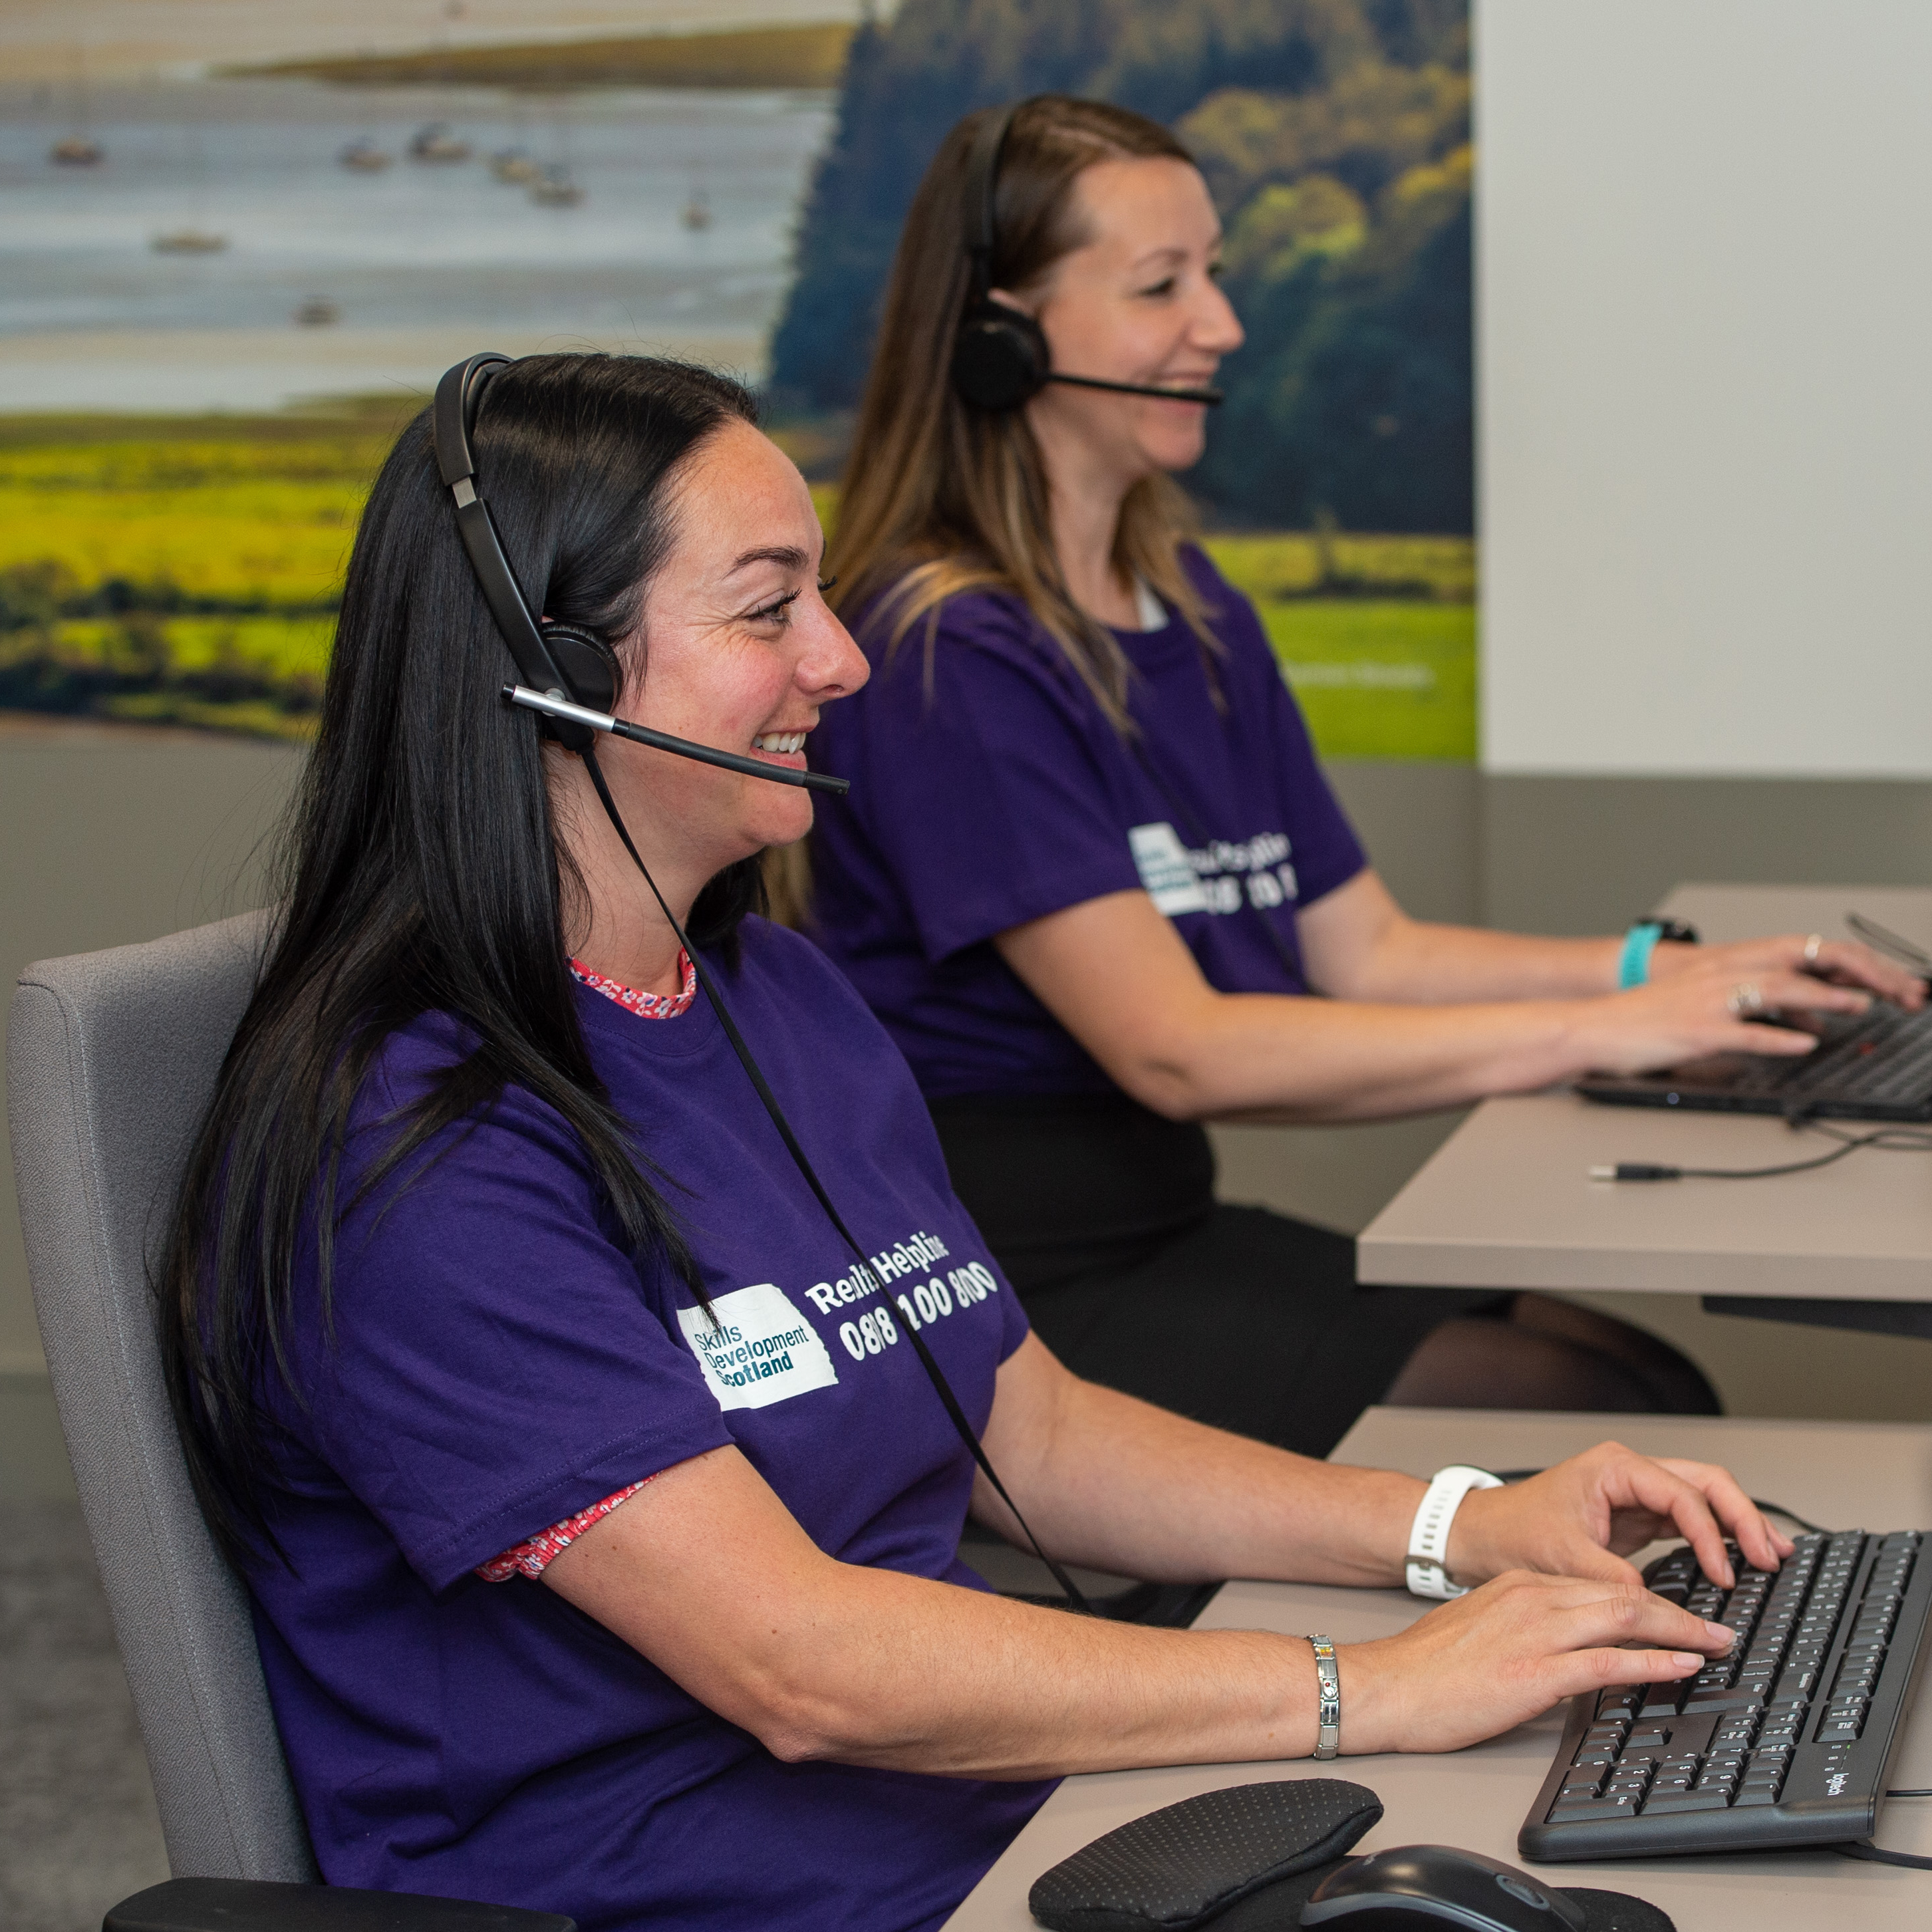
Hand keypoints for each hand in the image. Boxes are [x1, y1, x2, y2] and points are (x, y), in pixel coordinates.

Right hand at [1337, 1569, 1735, 1754]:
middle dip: (1677, 1610)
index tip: (1677, 1612)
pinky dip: (1653, 1662)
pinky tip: (1681, 1665)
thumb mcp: (1483, 1628)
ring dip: (1679, 1630)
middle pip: (1622, 1594)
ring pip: (1623, 1618)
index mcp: (1520, 1587)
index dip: (1648, 1597)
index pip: (1599, 1583)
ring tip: (1715, 1641)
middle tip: (1716, 1625)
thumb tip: (1570, 1646)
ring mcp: (1534, 1633)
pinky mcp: (1534, 1672)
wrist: (1387, 1686)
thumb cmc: (1426, 1667)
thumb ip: (1528, 1627)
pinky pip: (1608, 1661)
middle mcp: (1532, 1599)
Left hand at [1445, 1441, 1793, 1591]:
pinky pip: (1691, 1521)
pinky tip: (1741, 1559)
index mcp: (1614, 1468)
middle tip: (1773, 1556)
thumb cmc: (1513, 1533)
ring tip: (1774, 1554)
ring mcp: (1637, 1494)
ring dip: (1739, 1525)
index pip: (1682, 1494)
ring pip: (1705, 1499)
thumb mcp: (1563, 1558)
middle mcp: (1631, 1473)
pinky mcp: (1639, 1518)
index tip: (1726, 1574)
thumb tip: (1656, 1610)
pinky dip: (1718, 1538)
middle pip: (1707, 1484)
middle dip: (1744, 1517)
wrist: (1483, 1534)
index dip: (1711, 1534)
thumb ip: (1613, 1580)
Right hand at [1571, 951, 1880, 1076]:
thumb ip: (1752, 1008)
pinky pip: (1744, 1033)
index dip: (1837, 961)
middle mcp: (1718, 977)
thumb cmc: (1643, 1019)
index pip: (1792, 954)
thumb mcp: (1702, 1003)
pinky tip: (1803, 1043)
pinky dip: (1778, 1038)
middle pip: (1792, 968)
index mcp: (1721, 967)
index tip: (1875, 974)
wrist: (1593, 1027)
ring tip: (1855, 1006)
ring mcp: (1707, 1003)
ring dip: (1821, 998)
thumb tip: (1803, 1021)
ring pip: (1774, 992)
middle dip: (1843, 977)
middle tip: (1883, 990)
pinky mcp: (1696, 1032)